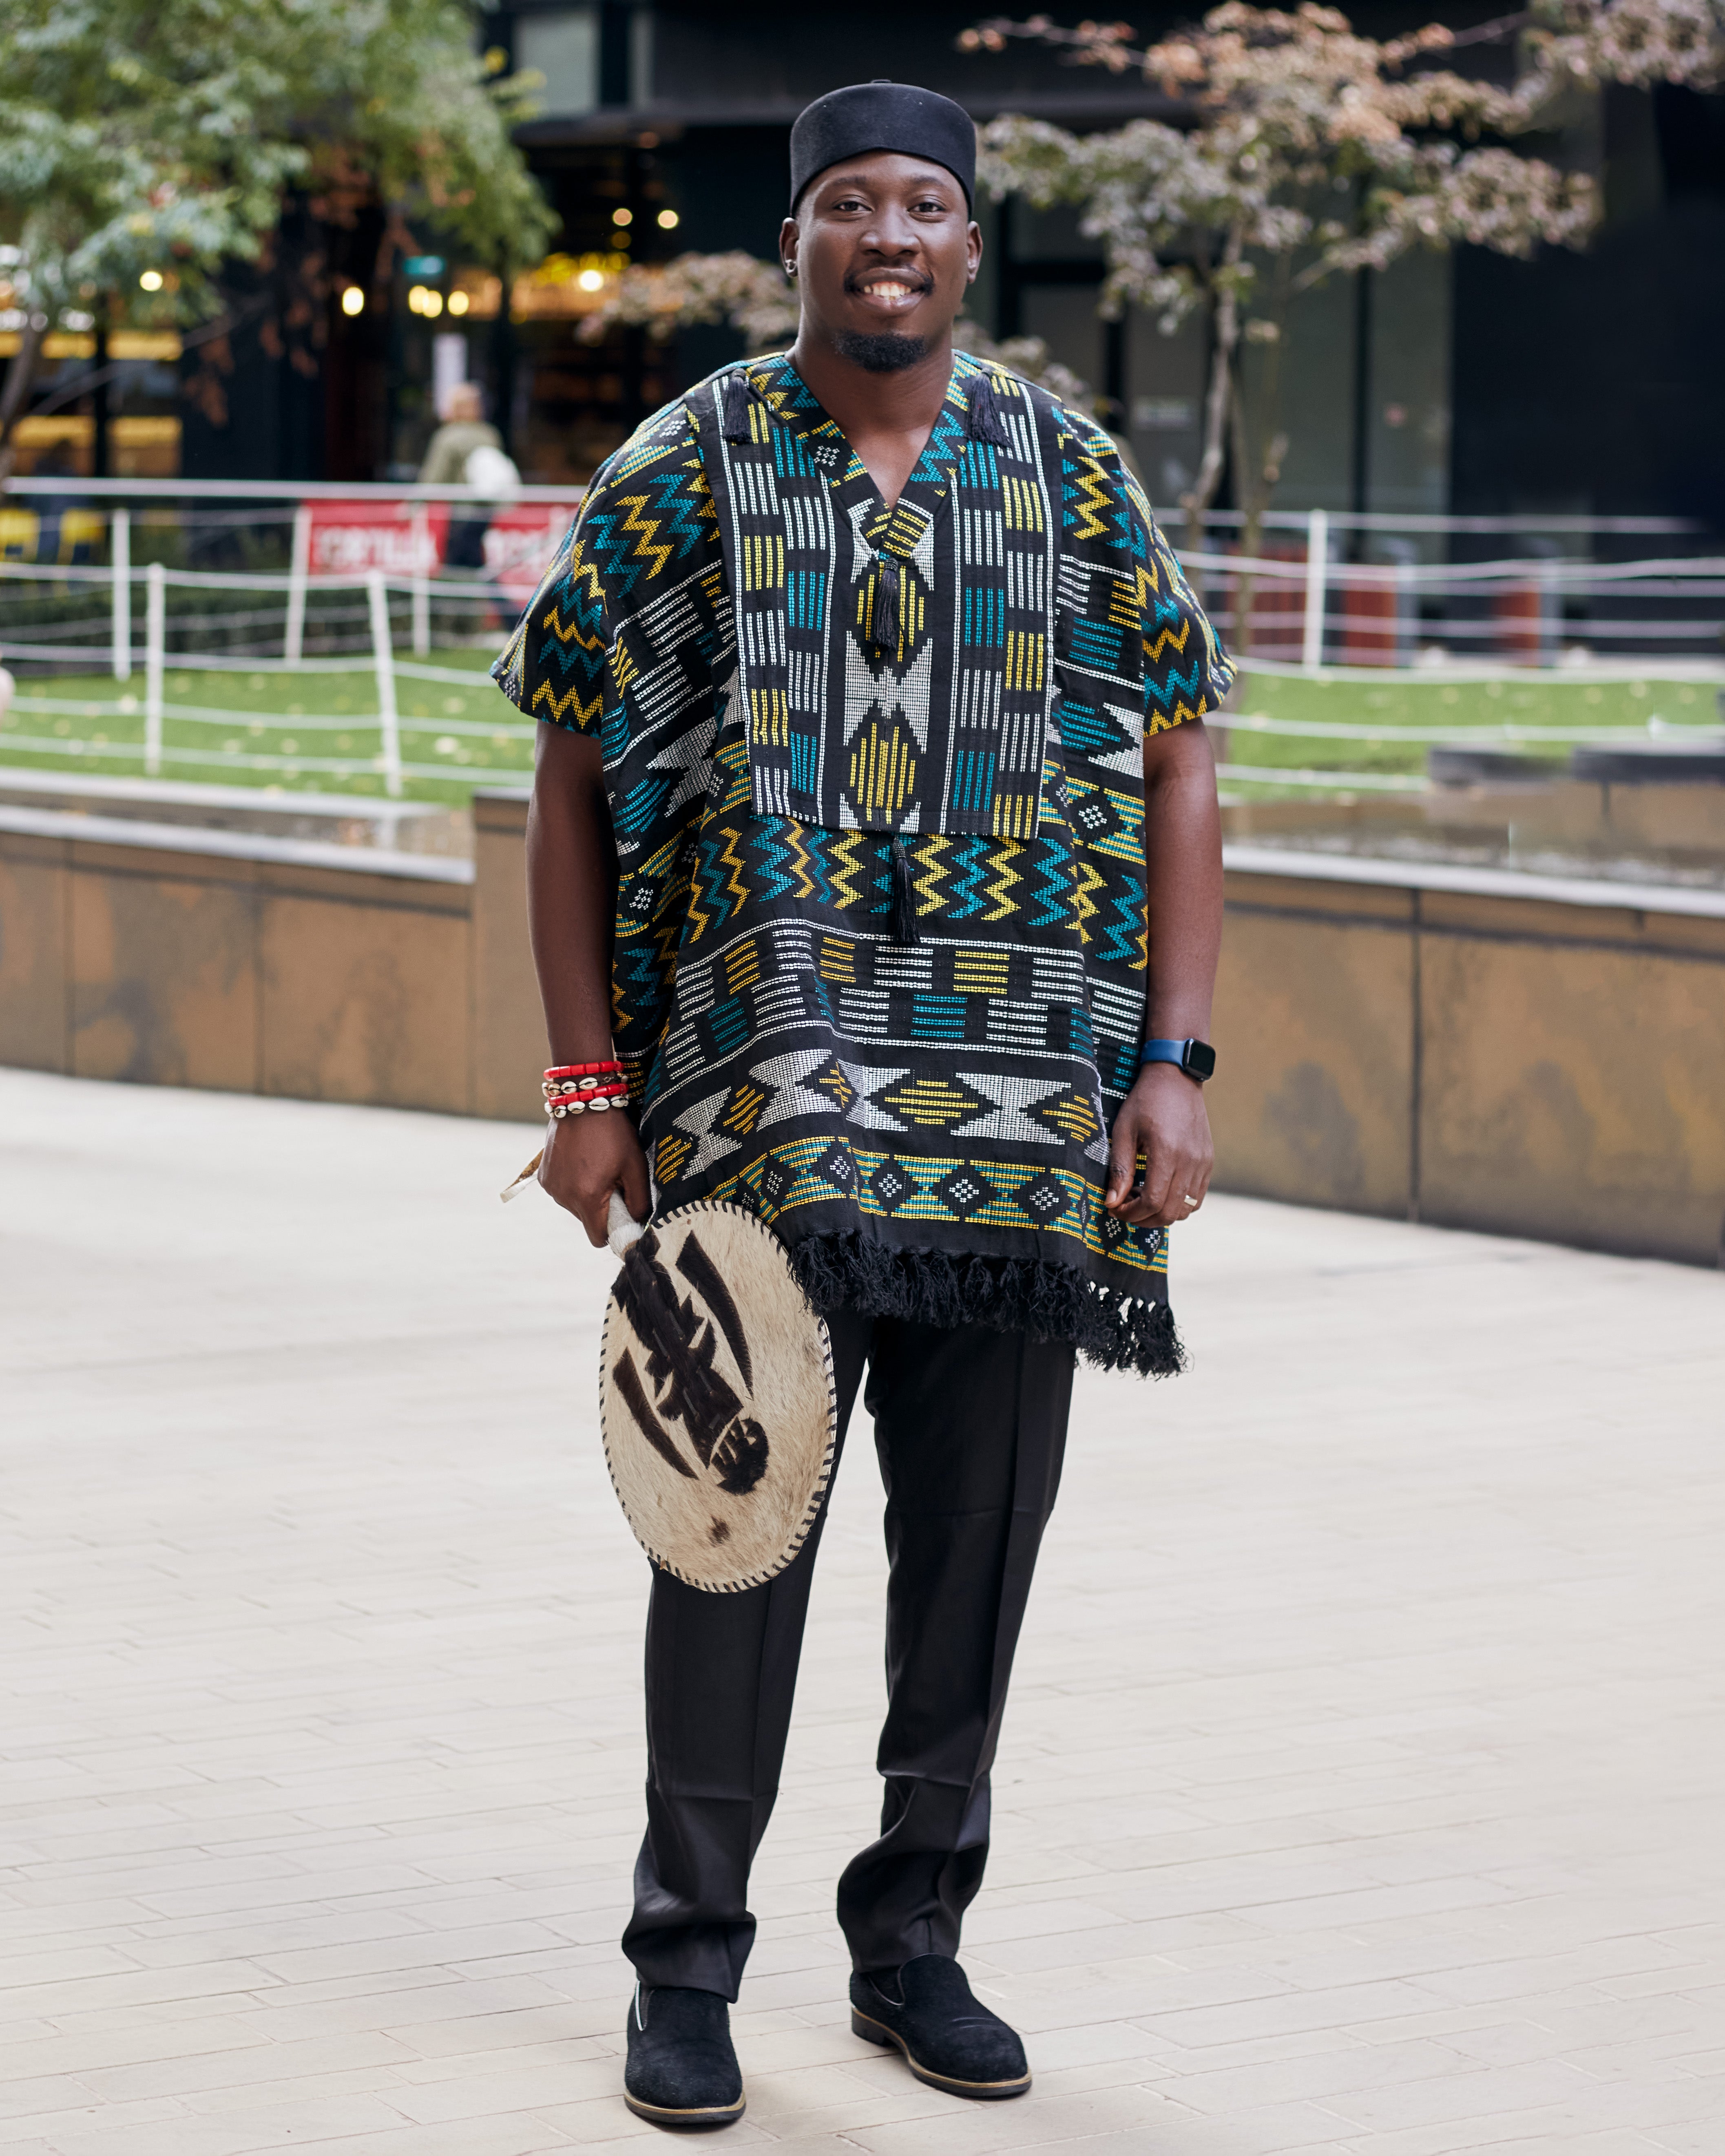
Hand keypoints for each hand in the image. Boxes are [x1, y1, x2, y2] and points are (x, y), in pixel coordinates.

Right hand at [538, 1109, 651, 1247]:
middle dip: (601, 1208)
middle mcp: (563, 1197)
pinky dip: (573, 1184)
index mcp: (587, 1198)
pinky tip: (582, 1162)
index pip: (598, 1238)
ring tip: (596, 1166)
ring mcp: (551, 1187)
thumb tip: (638, 1221)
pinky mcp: (543, 1176)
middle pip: (587, 1221)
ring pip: (574, 1206)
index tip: (622, 1214)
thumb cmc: (613, 1132)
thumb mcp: (635, 1165)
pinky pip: (563, 1192)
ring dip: (587, 1195)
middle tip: (612, 1179)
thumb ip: (639, 1200)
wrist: (582, 1102)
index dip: (613, 1231)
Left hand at [1103, 1064, 1213, 1229]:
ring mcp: (1203, 1163)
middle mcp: (1190, 1161)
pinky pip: (1197, 1198)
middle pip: (1169, 1212)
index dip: (1131, 1213)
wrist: (1176, 1078)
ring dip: (1161, 1213)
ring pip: (1185, 1210)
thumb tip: (1112, 1202)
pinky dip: (1178, 1204)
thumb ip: (1119, 1169)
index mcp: (1167, 1152)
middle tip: (1125, 1207)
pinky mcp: (1208, 1162)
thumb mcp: (1124, 1130)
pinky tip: (1160, 1189)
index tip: (1115, 1208)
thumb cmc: (1145, 1101)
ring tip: (1141, 1195)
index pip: (1152, 1201)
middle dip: (1143, 1218)